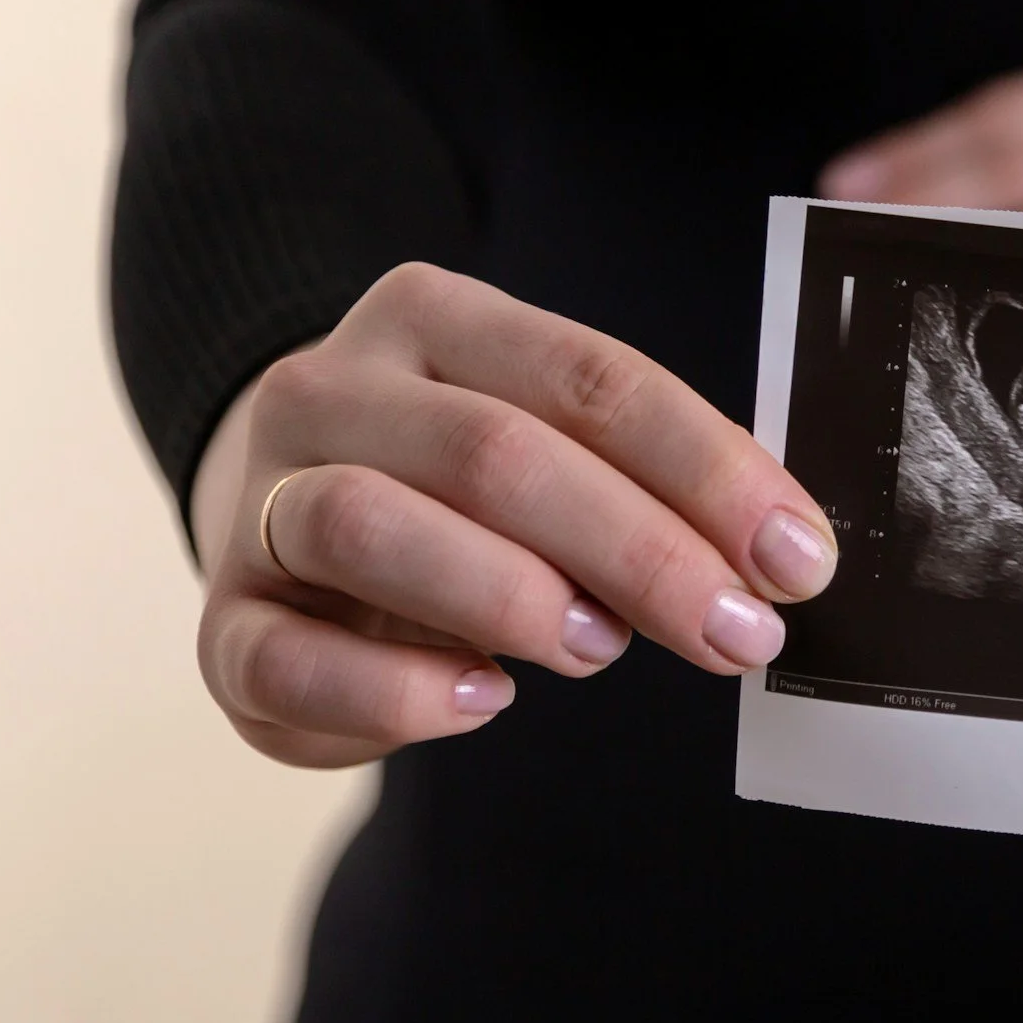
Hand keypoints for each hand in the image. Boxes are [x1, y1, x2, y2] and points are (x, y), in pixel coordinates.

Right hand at [188, 264, 836, 768]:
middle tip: (736, 634)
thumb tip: (779, 558)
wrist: (286, 517)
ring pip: (367, 522)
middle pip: (491, 452)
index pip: (590, 378)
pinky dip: (392, 690)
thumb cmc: (462, 491)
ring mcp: (263, 500)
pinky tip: (481, 701)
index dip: (707, 470)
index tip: (798, 559)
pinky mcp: (224, 623)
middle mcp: (335, 389)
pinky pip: (285, 656)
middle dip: (638, 550)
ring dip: (507, 595)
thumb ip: (647, 481)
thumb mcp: (555, 449)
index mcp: (437, 321)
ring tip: (597, 650)